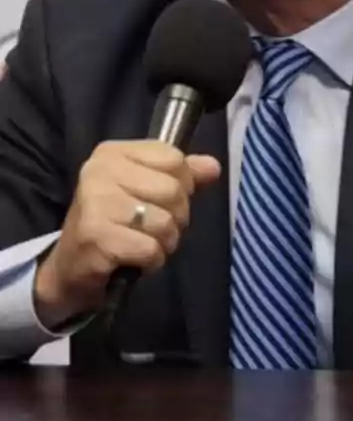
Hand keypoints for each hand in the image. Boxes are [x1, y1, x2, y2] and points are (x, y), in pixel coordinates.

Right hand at [34, 140, 219, 326]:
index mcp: (113, 153)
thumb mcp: (147, 190)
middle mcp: (99, 172)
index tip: (161, 199)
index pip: (174, 159)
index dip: (182, 184)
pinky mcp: (96, 237)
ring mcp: (95, 203)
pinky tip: (134, 259)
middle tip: (153, 227)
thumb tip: (213, 167)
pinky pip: (151, 249)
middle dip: (176, 217)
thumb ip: (183, 176)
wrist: (72, 267)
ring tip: (143, 243)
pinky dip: (152, 260)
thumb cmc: (114, 223)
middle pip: (174, 190)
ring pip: (165, 222)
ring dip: (165, 241)